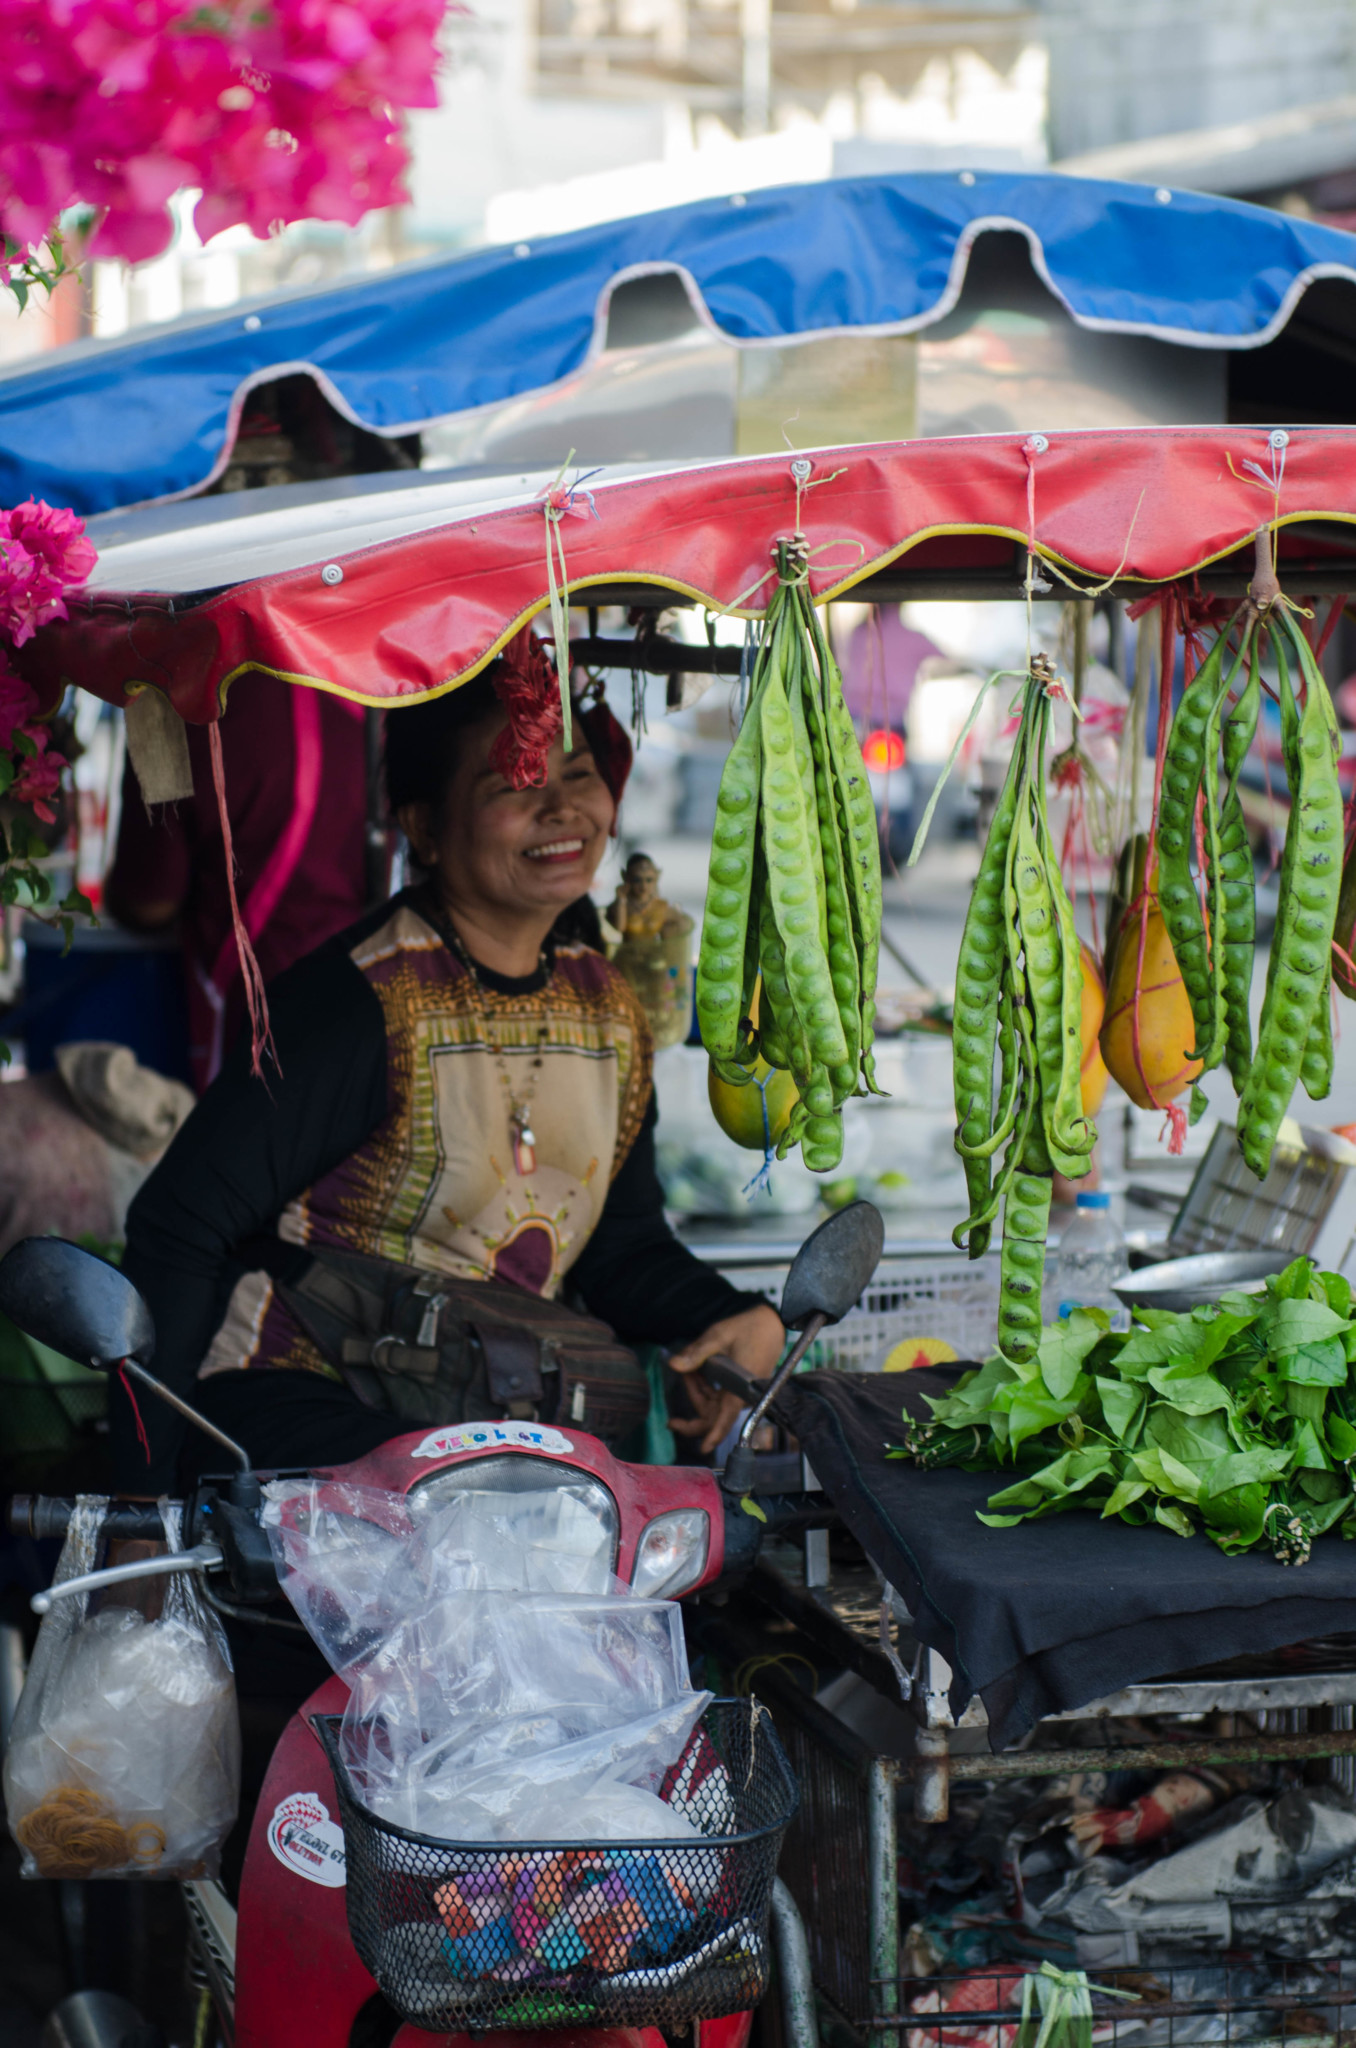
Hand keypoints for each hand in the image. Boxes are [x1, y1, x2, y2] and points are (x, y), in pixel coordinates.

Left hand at [668, 1303, 784, 1454]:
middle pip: (714, 1417)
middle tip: (671, 1421)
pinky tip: (696, 1372)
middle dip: (692, 1416)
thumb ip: (696, 1353)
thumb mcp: (718, 1336)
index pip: (726, 1417)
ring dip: (697, 1394)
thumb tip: (673, 1365)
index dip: (714, 1434)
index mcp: (739, 1386)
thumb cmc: (747, 1329)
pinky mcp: (738, 1390)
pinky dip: (704, 1388)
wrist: (770, 1324)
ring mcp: (740, 1394)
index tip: (704, 1448)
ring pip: (713, 1407)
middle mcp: (741, 1395)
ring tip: (687, 1371)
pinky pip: (718, 1398)